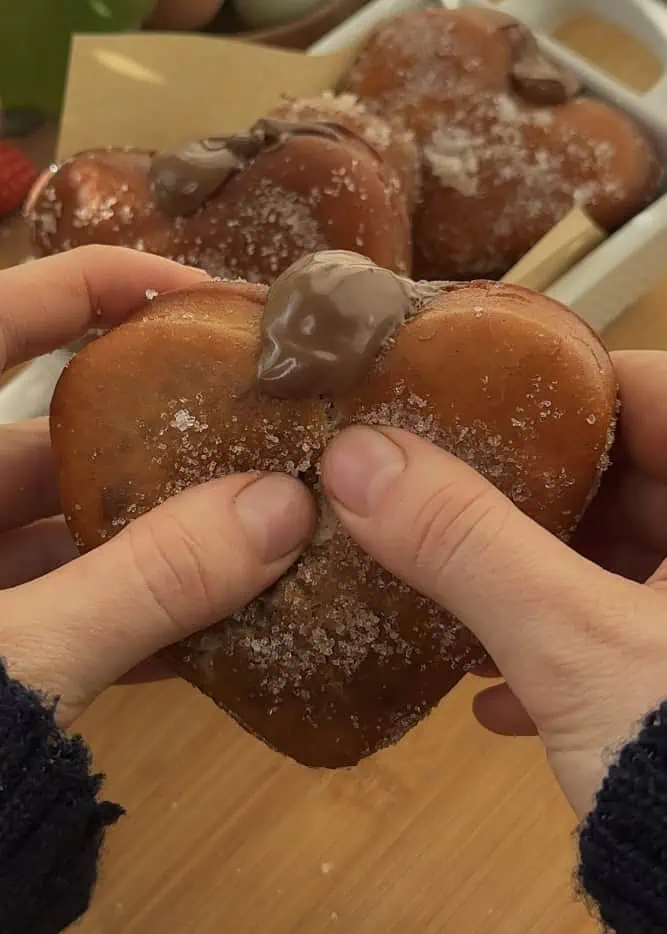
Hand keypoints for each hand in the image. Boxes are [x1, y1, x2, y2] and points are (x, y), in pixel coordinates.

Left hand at [0, 246, 313, 725]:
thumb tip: (280, 512)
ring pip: (77, 529)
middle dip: (165, 435)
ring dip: (165, 536)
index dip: (101, 286)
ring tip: (262, 531)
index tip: (202, 296)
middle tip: (263, 430)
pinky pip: (71, 603)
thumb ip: (144, 585)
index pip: (6, 319)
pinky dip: (135, 610)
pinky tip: (209, 627)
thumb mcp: (15, 652)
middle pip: (64, 434)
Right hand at [320, 350, 666, 817]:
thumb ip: (466, 543)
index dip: (568, 386)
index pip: (655, 394)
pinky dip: (568, 660)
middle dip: (532, 497)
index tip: (481, 394)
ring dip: (538, 586)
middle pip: (630, 484)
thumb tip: (354, 460)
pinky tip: (503, 700)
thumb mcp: (572, 641)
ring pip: (624, 569)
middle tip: (448, 490)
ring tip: (459, 594)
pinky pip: (634, 645)